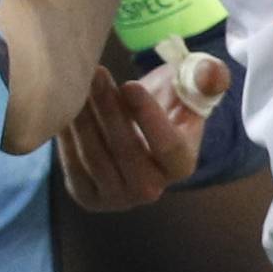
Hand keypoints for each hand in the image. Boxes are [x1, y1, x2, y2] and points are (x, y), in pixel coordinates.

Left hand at [57, 54, 230, 210]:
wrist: (133, 126)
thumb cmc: (164, 101)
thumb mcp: (189, 85)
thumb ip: (205, 78)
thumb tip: (211, 74)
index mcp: (182, 164)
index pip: (167, 146)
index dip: (148, 116)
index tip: (129, 84)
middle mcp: (152, 189)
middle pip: (126, 150)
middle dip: (108, 108)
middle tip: (95, 74)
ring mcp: (118, 198)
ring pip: (95, 157)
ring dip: (83, 118)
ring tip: (76, 84)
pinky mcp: (88, 195)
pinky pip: (72, 166)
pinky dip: (66, 136)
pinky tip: (61, 106)